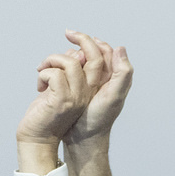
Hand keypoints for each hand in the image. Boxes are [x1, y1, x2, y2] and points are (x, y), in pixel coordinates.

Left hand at [16, 46, 92, 150]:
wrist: (38, 139)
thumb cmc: (46, 113)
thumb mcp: (61, 87)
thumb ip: (69, 70)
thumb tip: (75, 51)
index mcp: (90, 89)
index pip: (99, 59)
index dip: (86, 43)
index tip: (69, 40)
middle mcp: (88, 93)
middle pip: (93, 57)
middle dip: (76, 41)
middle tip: (48, 60)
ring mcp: (77, 97)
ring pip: (71, 63)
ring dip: (51, 61)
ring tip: (42, 73)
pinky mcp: (63, 100)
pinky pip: (55, 74)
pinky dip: (43, 75)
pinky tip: (40, 87)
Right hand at [62, 31, 131, 145]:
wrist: (84, 140)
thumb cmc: (99, 121)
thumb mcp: (114, 98)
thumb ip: (122, 74)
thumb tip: (120, 48)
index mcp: (113, 76)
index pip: (103, 49)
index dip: (88, 39)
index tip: (72, 35)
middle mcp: (102, 78)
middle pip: (90, 52)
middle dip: (77, 43)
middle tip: (64, 36)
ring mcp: (89, 84)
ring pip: (79, 61)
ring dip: (67, 56)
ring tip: (56, 57)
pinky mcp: (77, 91)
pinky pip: (69, 73)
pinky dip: (61, 68)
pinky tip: (52, 71)